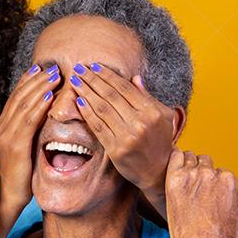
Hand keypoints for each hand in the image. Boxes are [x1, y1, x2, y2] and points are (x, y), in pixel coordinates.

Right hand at [0, 63, 58, 212]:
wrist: (8, 195)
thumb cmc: (21, 172)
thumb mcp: (25, 145)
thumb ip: (30, 129)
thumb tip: (46, 113)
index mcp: (3, 124)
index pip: (16, 96)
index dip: (29, 80)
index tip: (42, 68)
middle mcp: (2, 126)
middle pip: (20, 95)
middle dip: (37, 79)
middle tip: (53, 67)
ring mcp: (7, 135)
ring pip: (25, 104)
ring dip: (41, 87)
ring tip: (55, 75)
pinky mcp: (15, 145)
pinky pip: (28, 121)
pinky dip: (39, 106)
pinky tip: (50, 96)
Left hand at [68, 63, 177, 203]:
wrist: (159, 170)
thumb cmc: (160, 140)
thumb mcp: (162, 116)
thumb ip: (147, 97)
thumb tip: (135, 78)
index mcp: (151, 111)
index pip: (125, 88)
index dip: (107, 75)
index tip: (94, 66)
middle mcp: (140, 123)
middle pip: (110, 96)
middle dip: (92, 80)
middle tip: (79, 69)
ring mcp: (127, 137)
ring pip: (102, 109)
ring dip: (86, 92)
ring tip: (75, 82)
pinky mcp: (116, 150)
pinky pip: (97, 127)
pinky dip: (87, 113)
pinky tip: (78, 101)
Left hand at [165, 149, 237, 237]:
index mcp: (229, 181)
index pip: (221, 172)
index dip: (215, 182)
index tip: (208, 193)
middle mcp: (212, 174)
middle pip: (206, 162)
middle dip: (202, 171)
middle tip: (194, 187)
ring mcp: (192, 175)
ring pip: (190, 158)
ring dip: (188, 165)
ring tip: (183, 180)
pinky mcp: (174, 179)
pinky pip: (175, 157)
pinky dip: (174, 159)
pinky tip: (173, 169)